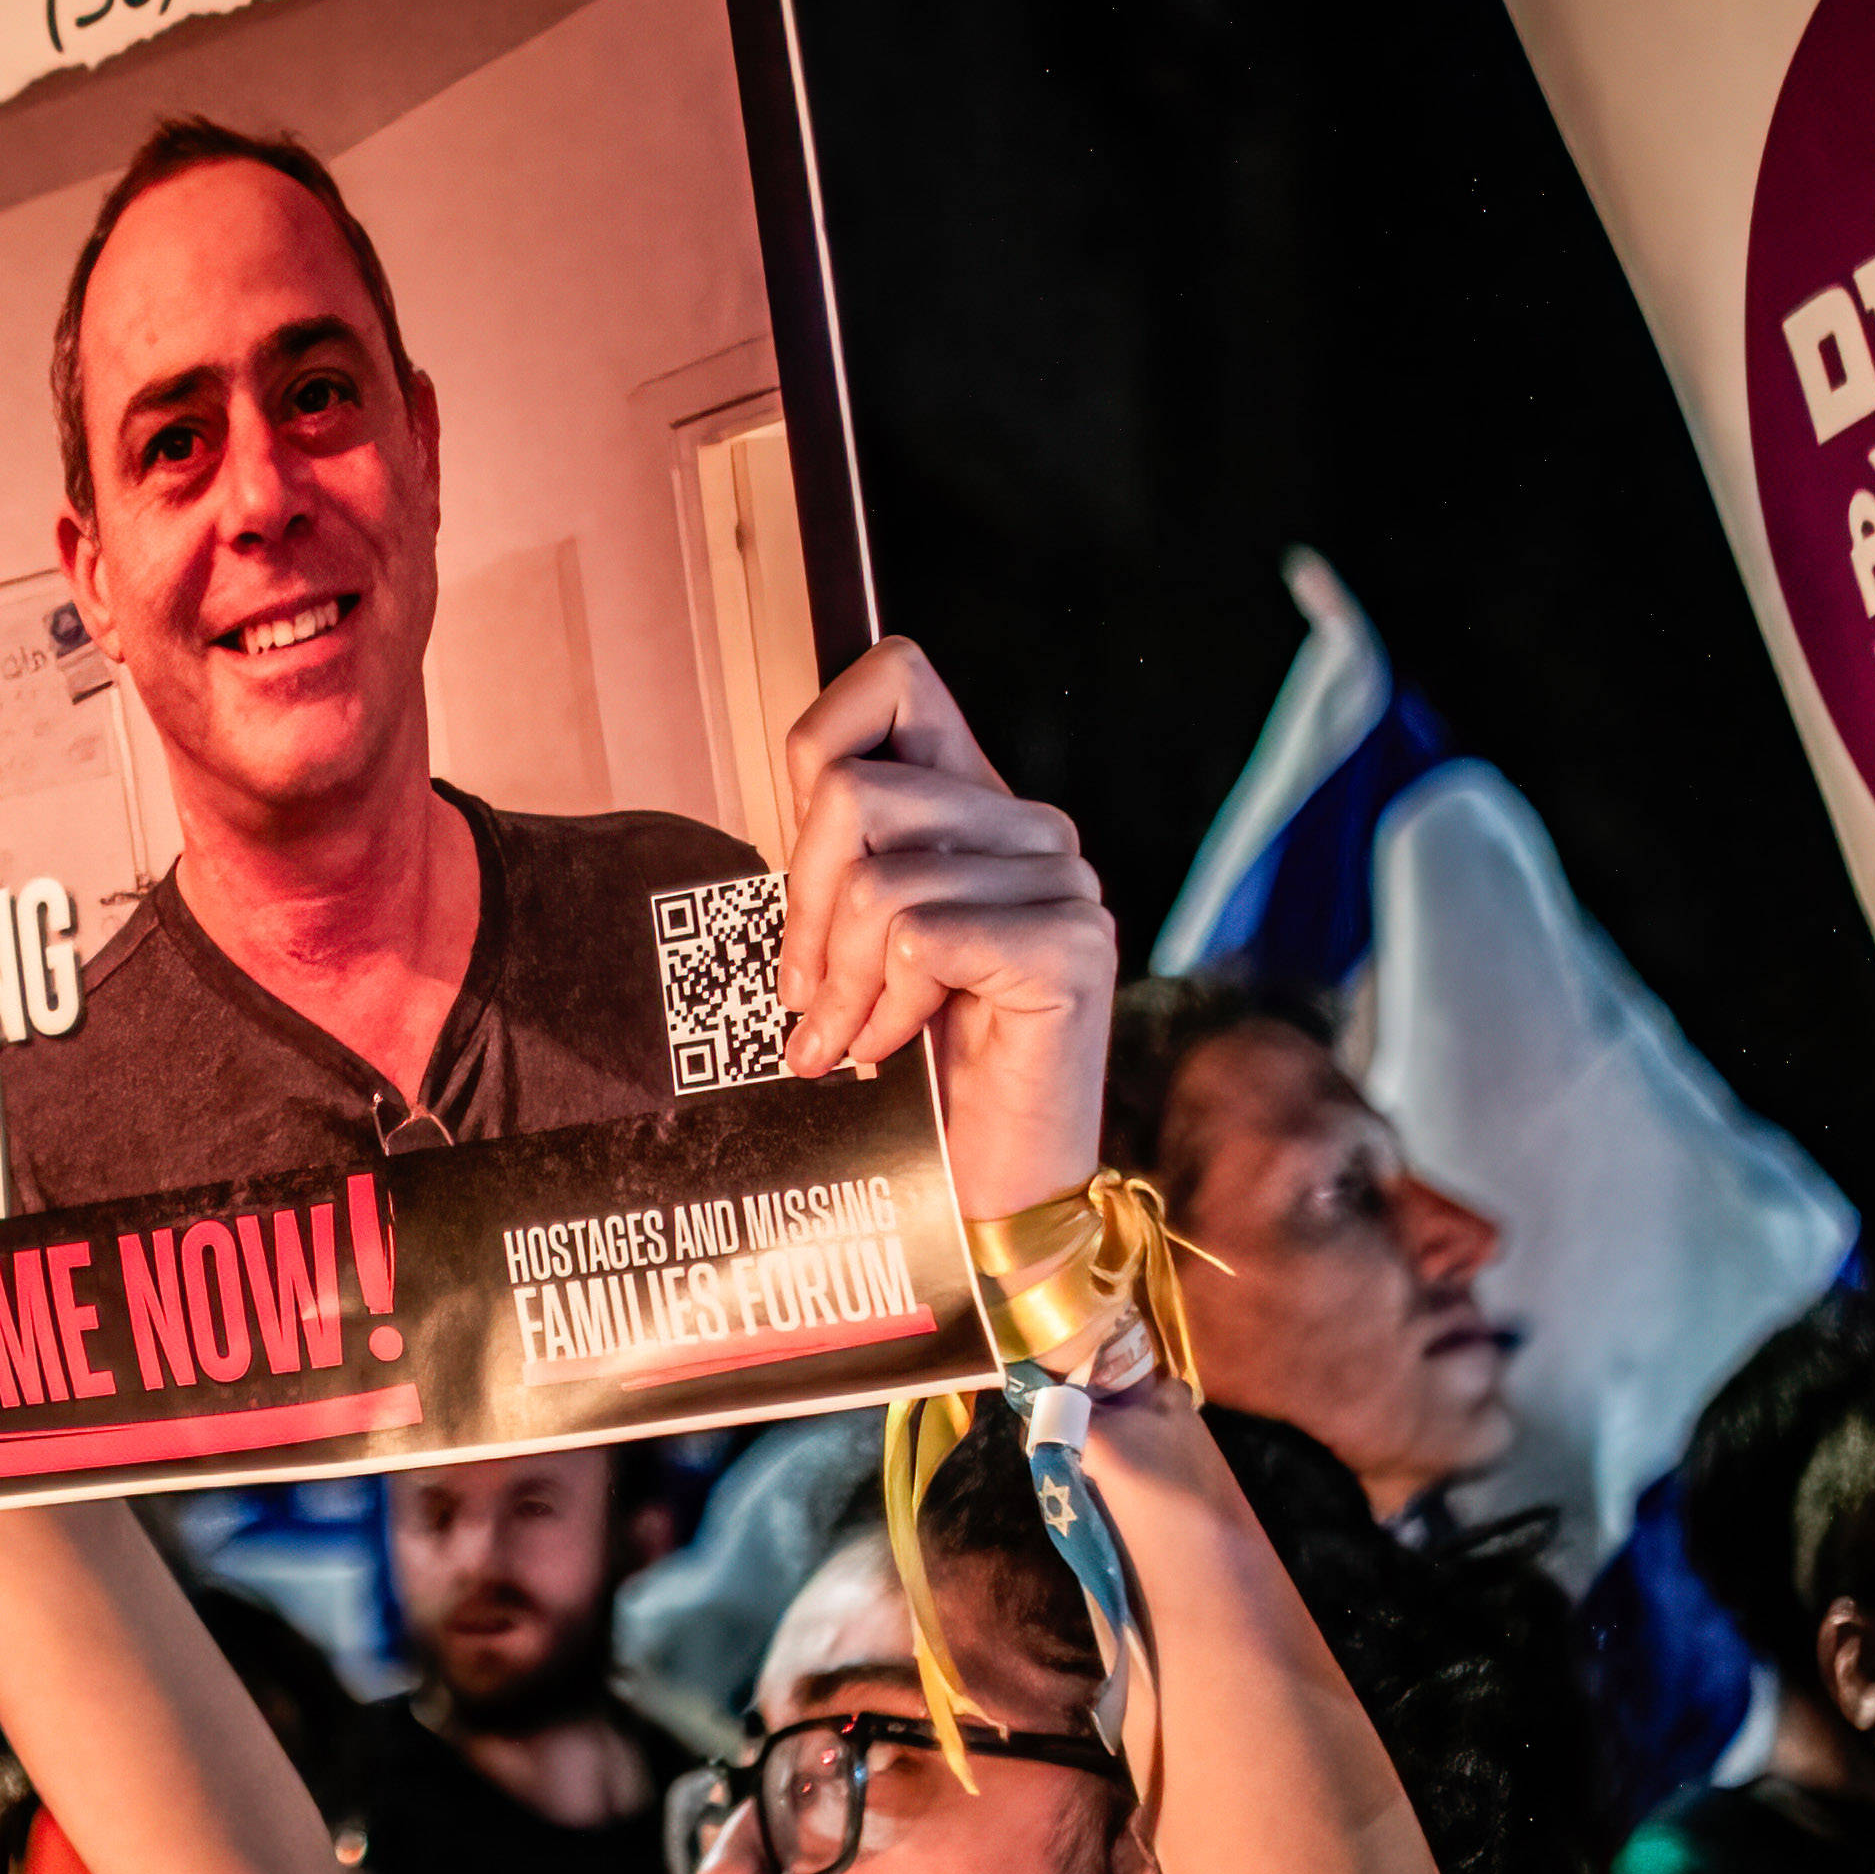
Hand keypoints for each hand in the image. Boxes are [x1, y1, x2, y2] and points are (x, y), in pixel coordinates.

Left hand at [771, 639, 1114, 1219]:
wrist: (987, 1197)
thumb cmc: (914, 1078)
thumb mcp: (858, 947)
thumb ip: (843, 860)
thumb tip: (806, 784)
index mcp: (982, 810)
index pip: (896, 676)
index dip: (819, 745)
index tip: (806, 874)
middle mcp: (1035, 831)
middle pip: (857, 793)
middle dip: (804, 910)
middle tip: (807, 1002)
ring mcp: (1065, 886)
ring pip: (879, 878)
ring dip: (840, 981)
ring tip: (848, 1042)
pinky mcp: (1071, 951)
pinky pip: (921, 937)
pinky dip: (886, 1007)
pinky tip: (894, 1052)